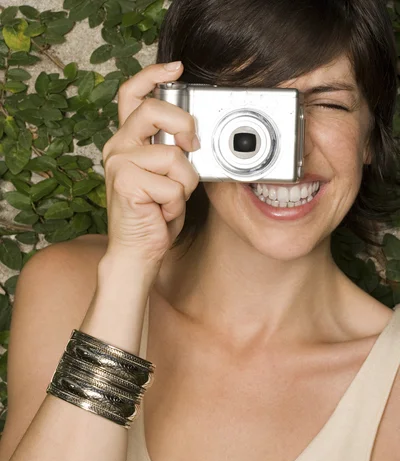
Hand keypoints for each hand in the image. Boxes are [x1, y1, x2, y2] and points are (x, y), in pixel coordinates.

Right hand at [102, 61, 199, 268]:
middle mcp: (118, 146)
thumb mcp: (168, 176)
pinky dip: (176, 203)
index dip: (153, 75)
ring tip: (169, 200)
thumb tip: (195, 136)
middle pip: (153, 110)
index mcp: (127, 140)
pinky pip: (172, 184)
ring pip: (173, 156)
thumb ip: (173, 151)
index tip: (177, 68)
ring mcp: (118, 163)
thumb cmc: (155, 215)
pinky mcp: (125, 182)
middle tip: (193, 147)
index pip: (132, 94)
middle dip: (184, 125)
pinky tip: (161, 212)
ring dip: (184, 184)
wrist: (138, 251)